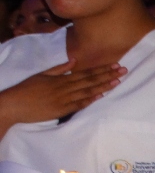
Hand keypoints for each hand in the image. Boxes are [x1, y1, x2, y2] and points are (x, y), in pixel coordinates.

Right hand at [0, 60, 125, 125]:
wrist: (14, 104)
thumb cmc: (26, 89)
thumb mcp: (42, 75)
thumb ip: (59, 68)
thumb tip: (74, 61)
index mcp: (61, 78)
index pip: (85, 72)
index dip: (101, 69)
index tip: (114, 65)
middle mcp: (64, 87)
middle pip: (90, 80)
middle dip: (107, 75)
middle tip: (123, 70)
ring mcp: (63, 99)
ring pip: (87, 91)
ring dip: (103, 86)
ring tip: (117, 81)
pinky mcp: (60, 110)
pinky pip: (77, 105)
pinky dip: (89, 100)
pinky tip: (101, 96)